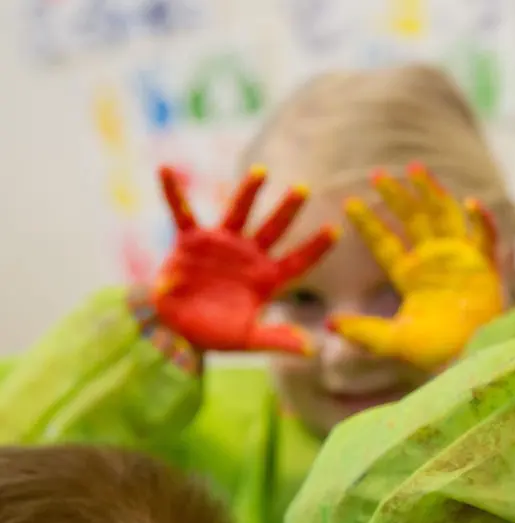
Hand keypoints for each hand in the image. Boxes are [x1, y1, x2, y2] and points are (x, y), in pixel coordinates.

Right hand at [154, 165, 337, 353]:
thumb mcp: (247, 339)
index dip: (316, 247)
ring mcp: (221, 245)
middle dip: (287, 210)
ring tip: (261, 172)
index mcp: (266, 278)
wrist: (176, 328)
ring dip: (248, 193)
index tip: (336, 230)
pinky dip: (174, 192)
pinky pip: (182, 213)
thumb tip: (311, 349)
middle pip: (273, 229)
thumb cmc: (216, 333)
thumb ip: (276, 340)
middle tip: (304, 189)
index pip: (297, 261)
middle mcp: (248, 256)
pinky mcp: (191, 242)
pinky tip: (166, 170)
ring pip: (238, 213)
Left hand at [326, 163, 504, 369]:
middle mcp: (433, 261)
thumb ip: (363, 331)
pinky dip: (482, 220)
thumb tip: (329, 324)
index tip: (348, 203)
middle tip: (378, 174)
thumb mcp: (392, 342)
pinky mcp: (486, 265)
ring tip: (416, 169)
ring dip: (433, 192)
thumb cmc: (434, 353)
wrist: (471, 359)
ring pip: (445, 216)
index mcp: (409, 275)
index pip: (384, 243)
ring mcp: (460, 259)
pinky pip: (486, 237)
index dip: (368, 223)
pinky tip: (472, 202)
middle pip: (413, 219)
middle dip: (397, 196)